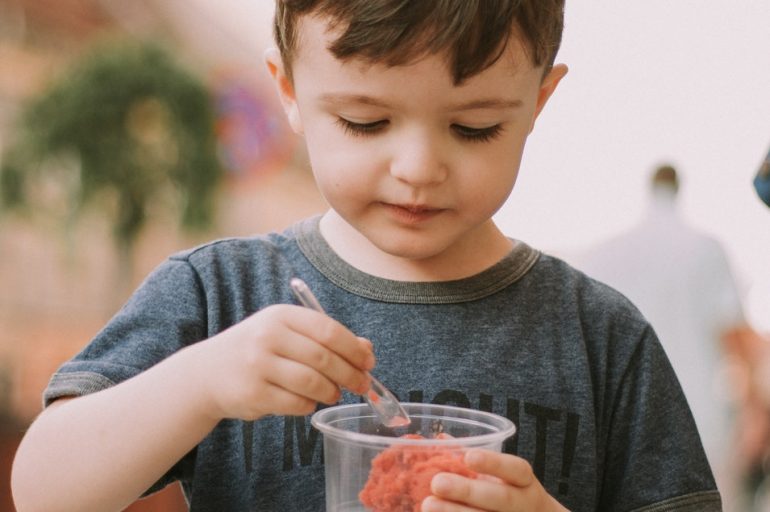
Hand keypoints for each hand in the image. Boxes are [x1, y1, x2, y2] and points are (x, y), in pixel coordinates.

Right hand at [194, 304, 373, 420]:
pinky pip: (296, 403)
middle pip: (323, 357)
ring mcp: (258, 366)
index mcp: (281, 316)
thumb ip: (325, 338)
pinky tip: (308, 401)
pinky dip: (310, 405)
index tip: (368, 362)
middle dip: (350, 373)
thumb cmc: (256, 350)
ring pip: (312, 382)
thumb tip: (367, 350)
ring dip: (331, 391)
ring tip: (334, 393)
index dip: (353, 348)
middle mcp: (268, 336)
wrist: (207, 373)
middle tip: (362, 384)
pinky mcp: (253, 394)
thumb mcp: (287, 334)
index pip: (328, 329)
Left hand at [422, 450, 568, 511]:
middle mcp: (523, 505)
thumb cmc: (510, 492)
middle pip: (500, 499)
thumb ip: (475, 459)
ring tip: (427, 505)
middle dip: (468, 491)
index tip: (469, 456)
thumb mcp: (502, 476)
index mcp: (525, 483)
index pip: (516, 470)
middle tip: (437, 483)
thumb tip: (441, 440)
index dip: (494, 463)